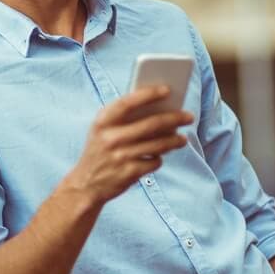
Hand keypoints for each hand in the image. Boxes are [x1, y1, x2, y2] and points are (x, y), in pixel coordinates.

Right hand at [63, 86, 193, 206]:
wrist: (85, 184)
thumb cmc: (99, 151)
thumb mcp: (102, 131)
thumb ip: (123, 118)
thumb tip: (159, 108)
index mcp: (102, 122)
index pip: (128, 103)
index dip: (148, 94)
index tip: (167, 89)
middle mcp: (111, 138)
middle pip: (151, 124)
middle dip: (174, 118)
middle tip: (189, 116)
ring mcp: (121, 156)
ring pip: (158, 144)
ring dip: (175, 140)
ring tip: (182, 138)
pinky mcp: (129, 173)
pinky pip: (155, 161)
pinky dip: (159, 158)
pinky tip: (159, 156)